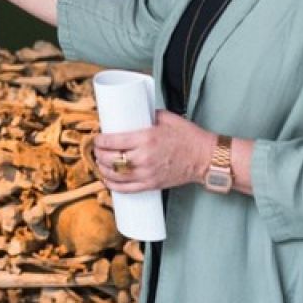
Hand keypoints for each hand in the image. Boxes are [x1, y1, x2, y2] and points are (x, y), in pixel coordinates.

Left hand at [93, 110, 215, 192]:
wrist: (205, 158)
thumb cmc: (188, 136)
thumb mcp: (166, 118)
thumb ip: (147, 115)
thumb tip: (132, 112)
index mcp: (146, 138)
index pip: (114, 141)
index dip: (100, 141)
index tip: (97, 138)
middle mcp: (144, 157)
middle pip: (111, 159)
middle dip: (99, 154)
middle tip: (97, 149)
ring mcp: (147, 173)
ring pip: (115, 175)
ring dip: (103, 169)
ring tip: (100, 163)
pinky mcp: (152, 184)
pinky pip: (127, 189)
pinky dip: (114, 186)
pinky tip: (108, 181)